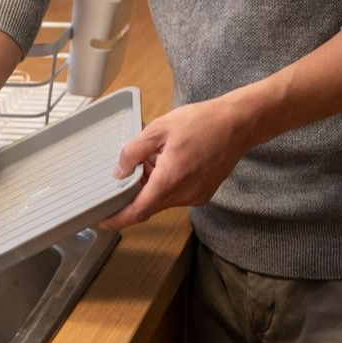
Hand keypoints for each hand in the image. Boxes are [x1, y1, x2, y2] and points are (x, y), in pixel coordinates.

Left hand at [101, 95, 252, 230]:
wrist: (237, 124)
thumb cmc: (200, 122)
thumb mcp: (158, 129)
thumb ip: (133, 152)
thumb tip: (119, 172)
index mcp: (170, 180)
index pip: (139, 211)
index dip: (119, 219)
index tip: (104, 220)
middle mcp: (184, 195)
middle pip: (149, 205)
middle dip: (134, 192)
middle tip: (127, 170)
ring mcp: (196, 196)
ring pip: (163, 199)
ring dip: (150, 185)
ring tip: (150, 159)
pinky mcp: (204, 193)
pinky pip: (177, 195)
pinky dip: (165, 184)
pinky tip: (166, 162)